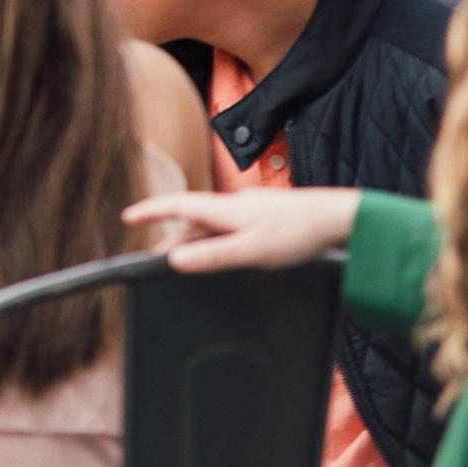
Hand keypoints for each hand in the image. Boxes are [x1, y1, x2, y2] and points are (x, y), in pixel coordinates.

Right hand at [122, 190, 359, 272]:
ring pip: (211, 225)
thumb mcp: (250, 251)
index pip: (177, 205)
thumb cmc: (298, 233)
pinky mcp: (266, 218)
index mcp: (225, 208)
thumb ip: (212, 257)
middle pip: (191, 219)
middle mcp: (234, 205)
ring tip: (185, 262)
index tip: (128, 217)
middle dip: (170, 235)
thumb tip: (174, 261)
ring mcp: (251, 210)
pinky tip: (223, 254)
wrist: (339, 218)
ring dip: (194, 240)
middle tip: (154, 257)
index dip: (150, 211)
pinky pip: (229, 228)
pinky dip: (215, 241)